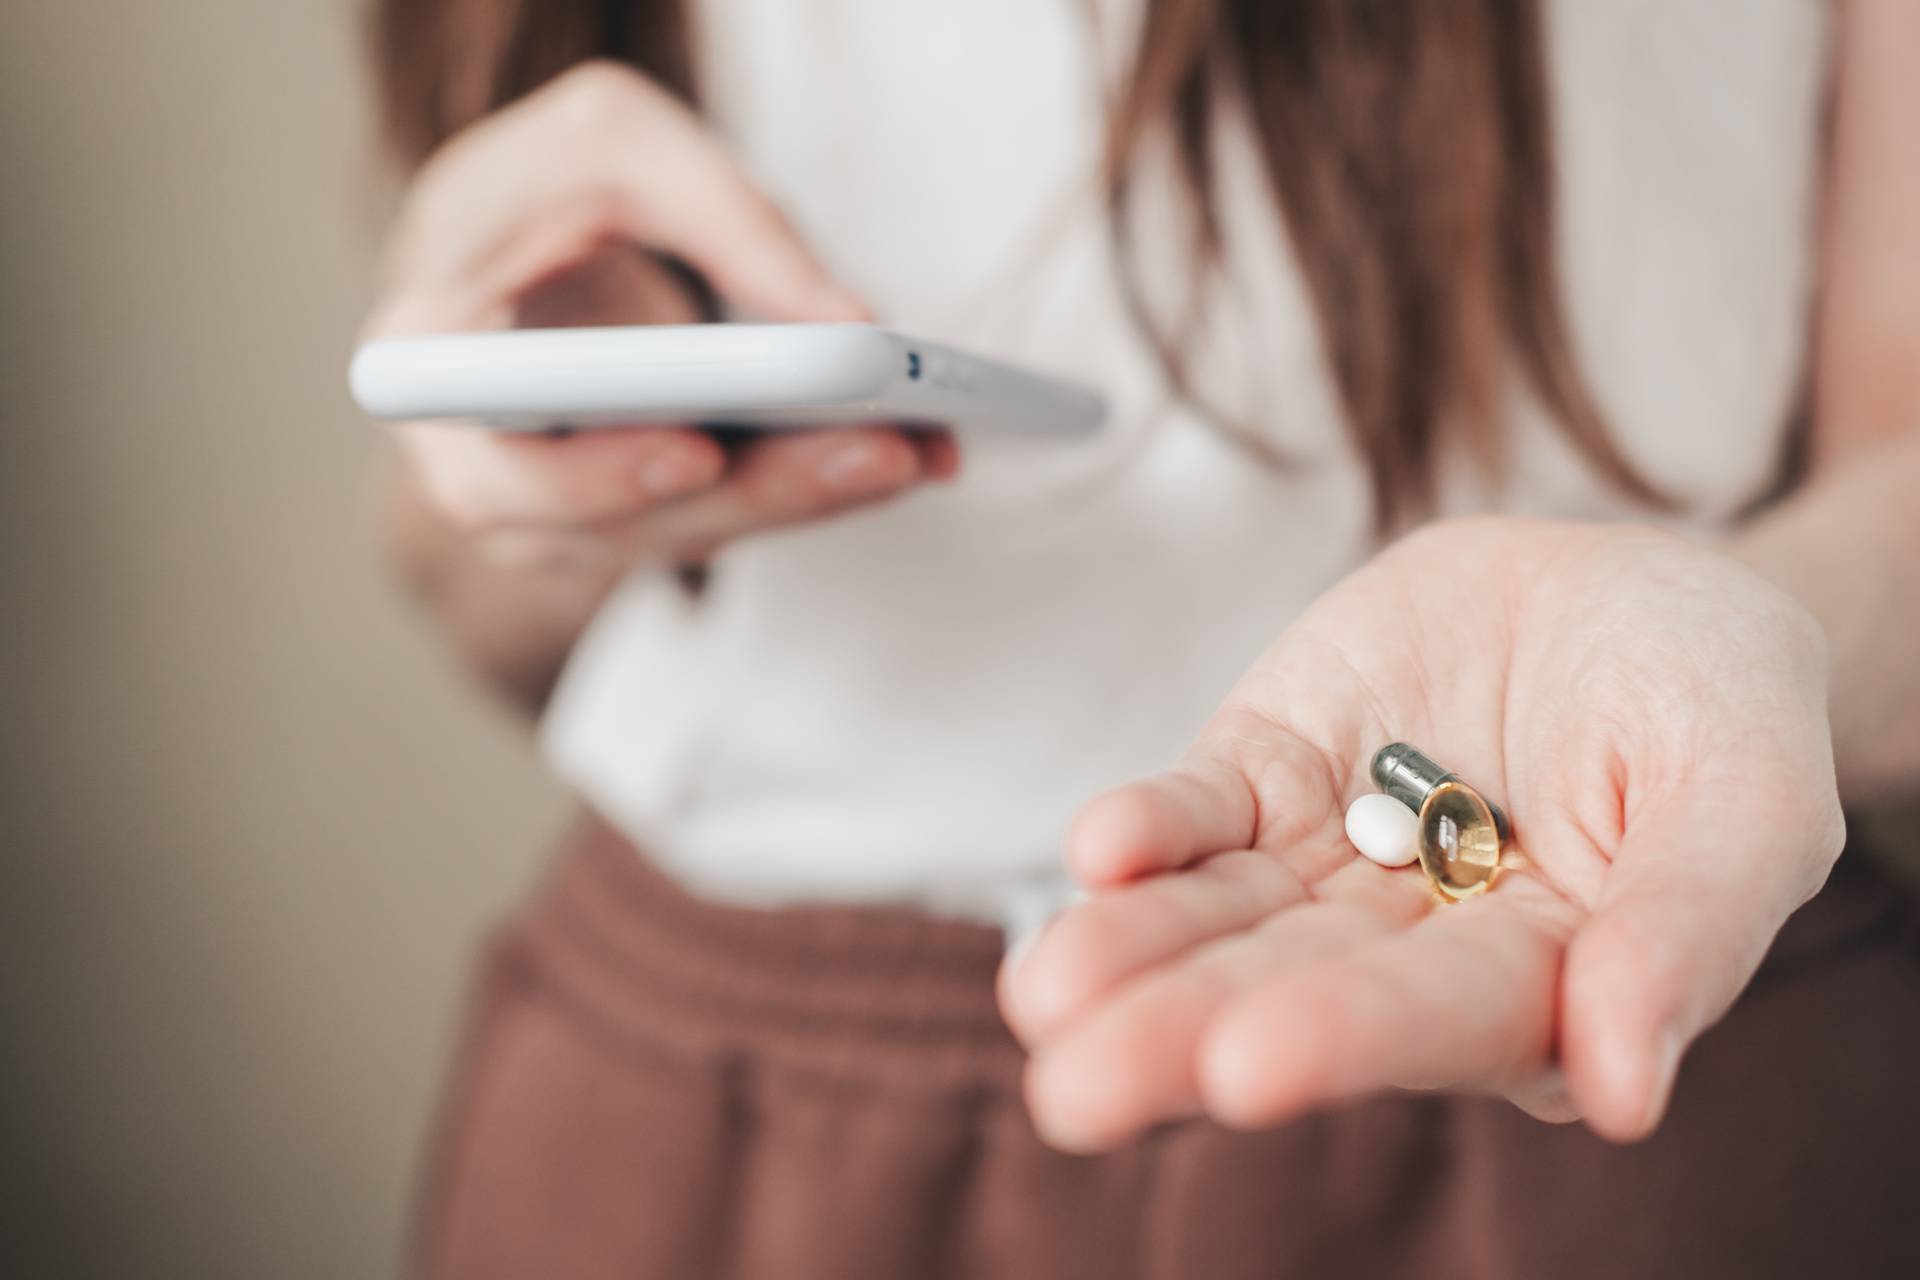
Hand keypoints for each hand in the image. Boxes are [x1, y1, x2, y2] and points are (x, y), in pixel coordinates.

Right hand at [363, 61, 953, 573]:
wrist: (530, 244)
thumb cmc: (547, 185)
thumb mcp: (613, 140)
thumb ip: (721, 214)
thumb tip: (849, 324)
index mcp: (430, 362)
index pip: (492, 458)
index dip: (594, 474)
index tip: (698, 448)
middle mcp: (482, 464)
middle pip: (624, 521)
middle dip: (762, 488)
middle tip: (882, 452)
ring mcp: (561, 511)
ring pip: (691, 532)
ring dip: (814, 495)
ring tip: (924, 446)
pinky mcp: (637, 518)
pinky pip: (727, 516)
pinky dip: (816, 484)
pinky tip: (912, 449)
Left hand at [1001, 517, 1843, 1147]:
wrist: (1630, 590)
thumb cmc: (1713, 704)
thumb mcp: (1746, 798)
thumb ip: (1688, 933)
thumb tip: (1624, 1096)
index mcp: (1534, 984)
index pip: (1432, 1018)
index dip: (1344, 1038)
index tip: (1246, 1068)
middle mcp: (1407, 948)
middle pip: (1287, 993)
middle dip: (1180, 1035)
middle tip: (1076, 1087)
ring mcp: (1324, 862)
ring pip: (1216, 919)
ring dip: (1129, 950)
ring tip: (1044, 996)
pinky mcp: (1267, 774)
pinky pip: (1201, 811)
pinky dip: (1151, 829)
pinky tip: (1099, 851)